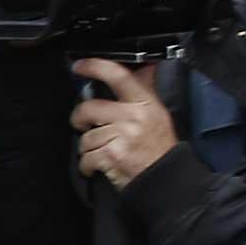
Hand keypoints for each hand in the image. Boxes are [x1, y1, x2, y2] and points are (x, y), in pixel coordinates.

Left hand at [70, 59, 174, 190]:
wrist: (166, 178)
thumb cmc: (159, 147)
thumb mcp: (158, 114)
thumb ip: (145, 90)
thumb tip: (142, 67)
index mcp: (145, 103)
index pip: (118, 76)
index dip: (95, 67)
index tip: (80, 66)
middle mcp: (133, 117)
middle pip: (89, 108)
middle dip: (79, 118)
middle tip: (82, 124)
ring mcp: (122, 137)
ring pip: (86, 137)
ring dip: (87, 147)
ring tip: (100, 150)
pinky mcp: (112, 156)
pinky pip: (86, 157)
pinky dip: (87, 164)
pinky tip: (97, 164)